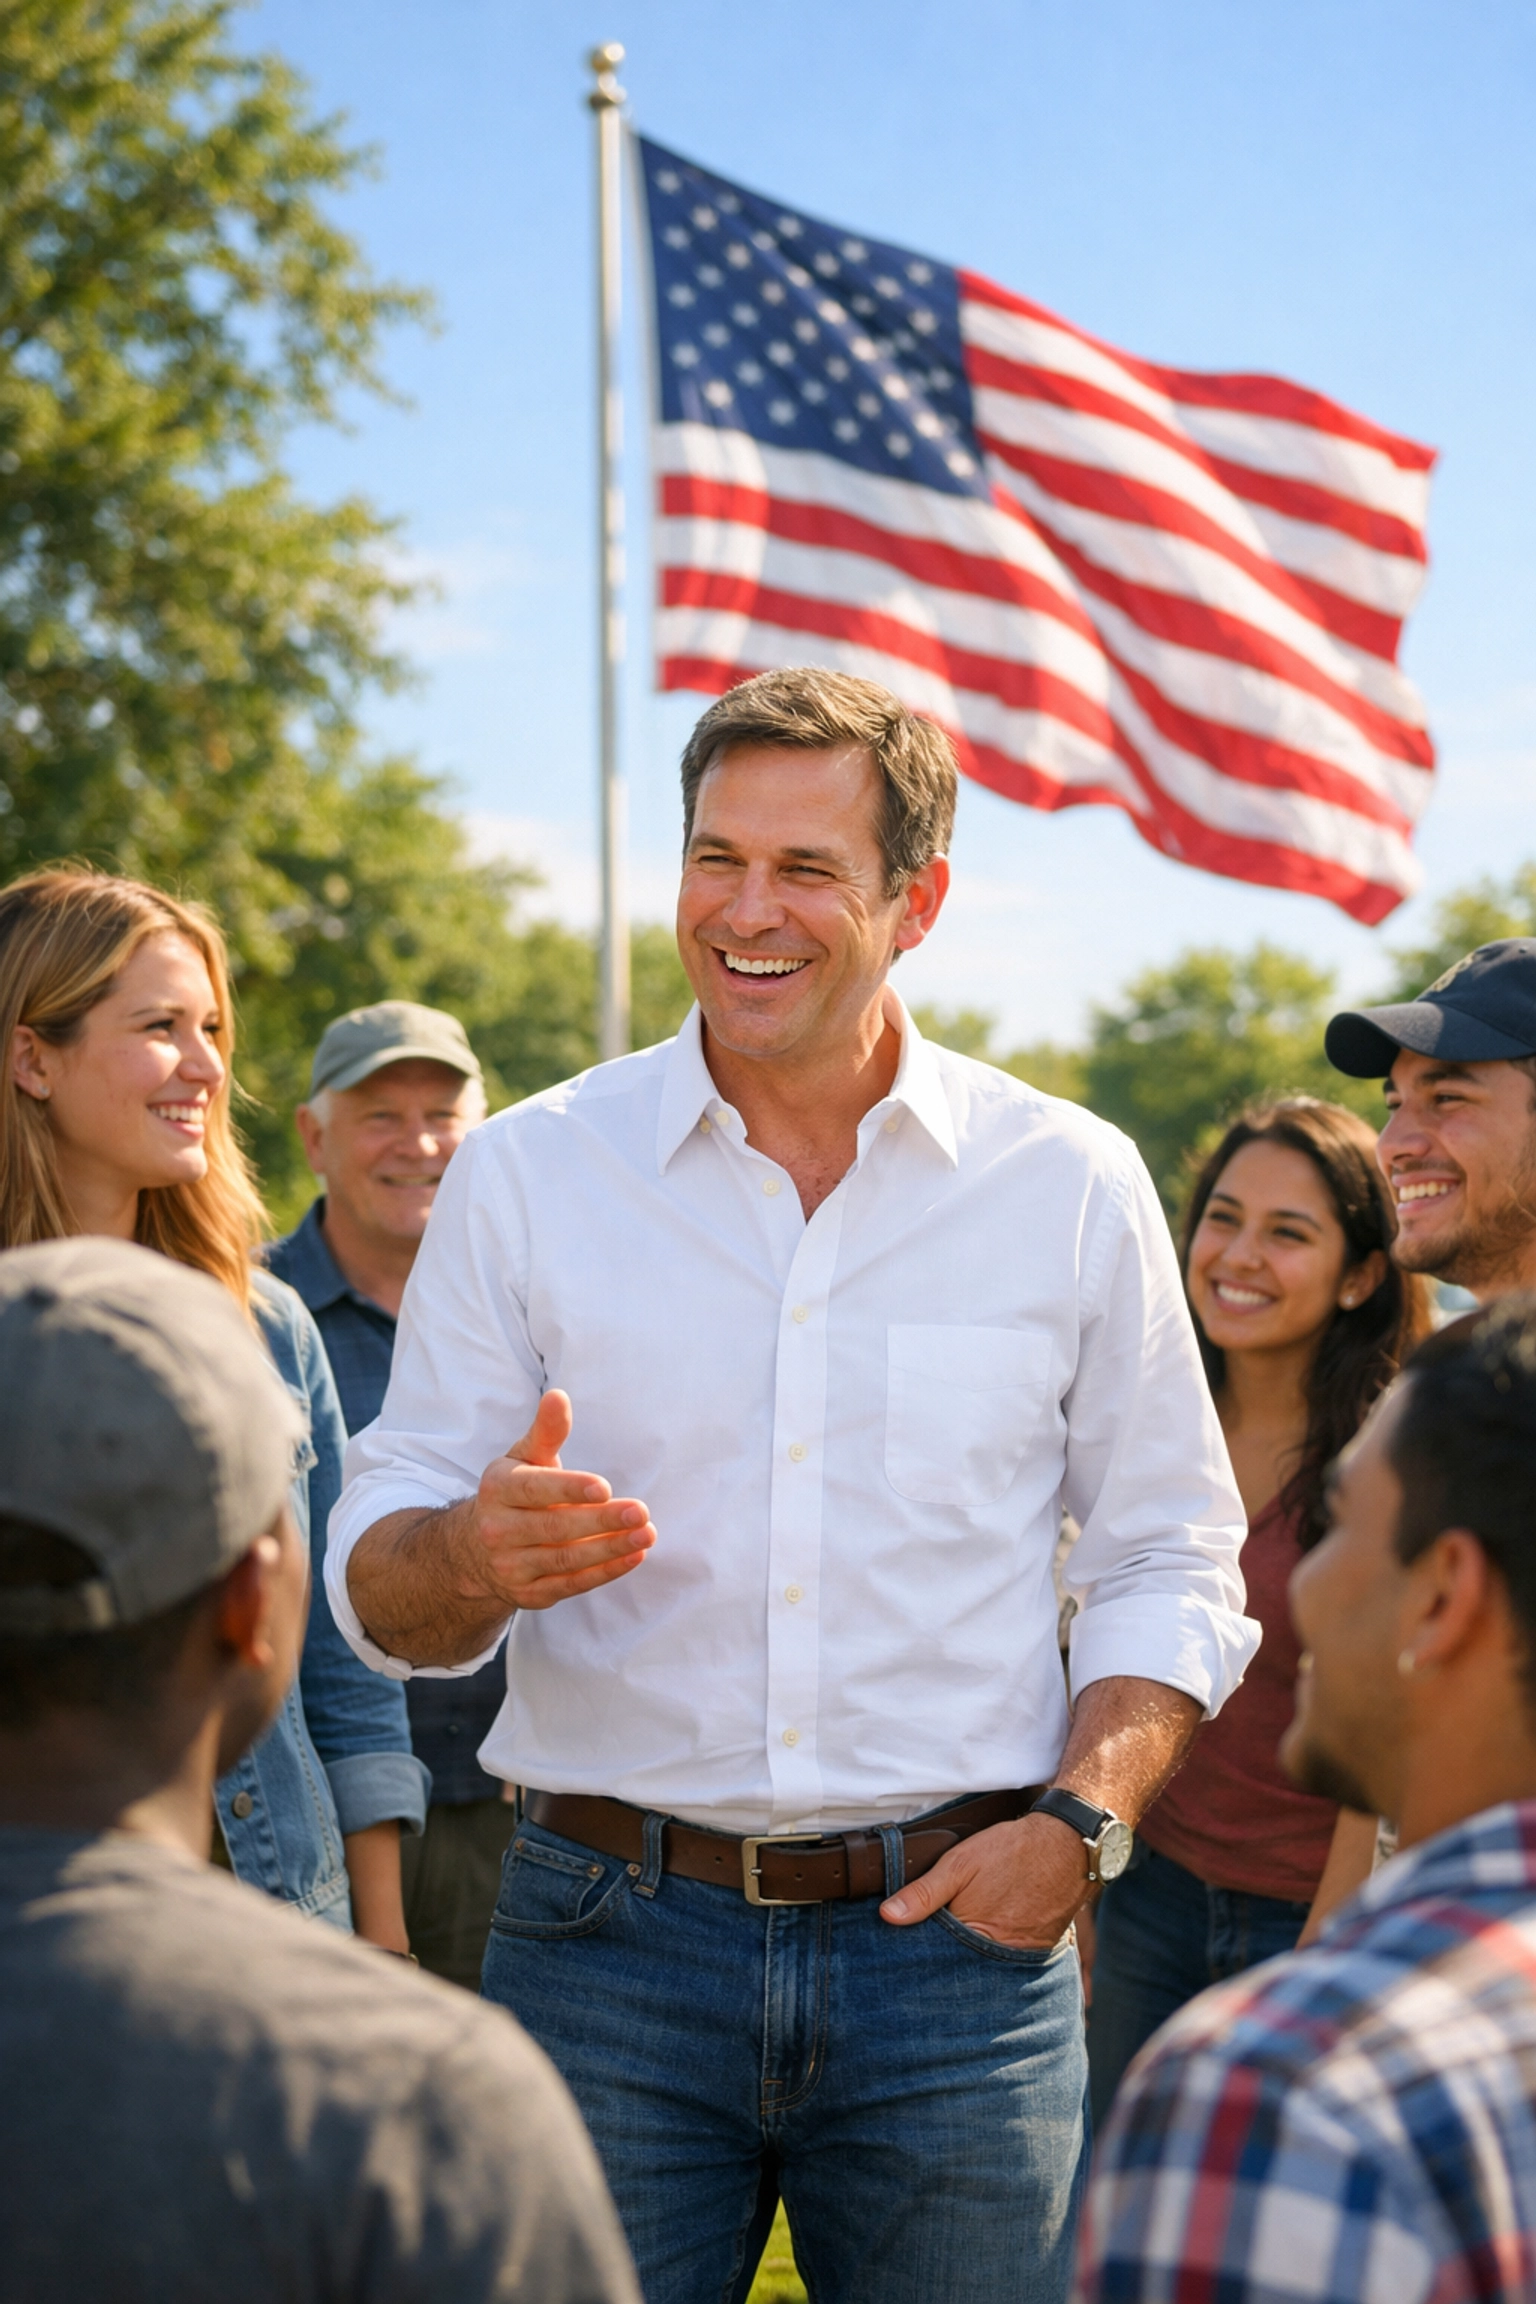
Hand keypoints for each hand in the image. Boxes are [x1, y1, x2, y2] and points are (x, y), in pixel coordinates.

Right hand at [466, 1390, 655, 1613]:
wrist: (476, 1550)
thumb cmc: (515, 1491)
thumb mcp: (524, 1458)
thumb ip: (546, 1432)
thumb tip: (558, 1396)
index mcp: (497, 1489)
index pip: (534, 1489)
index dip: (569, 1489)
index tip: (605, 1488)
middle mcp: (498, 1530)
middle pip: (555, 1527)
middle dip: (601, 1521)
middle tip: (640, 1512)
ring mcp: (511, 1566)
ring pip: (566, 1559)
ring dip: (610, 1549)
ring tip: (646, 1534)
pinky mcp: (530, 1594)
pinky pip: (572, 1584)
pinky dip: (605, 1572)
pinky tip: (634, 1556)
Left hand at [879, 1814, 1088, 1949]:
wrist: (1067, 1845)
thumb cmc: (1011, 1852)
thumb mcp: (960, 1864)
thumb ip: (924, 1893)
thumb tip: (888, 1916)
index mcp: (974, 1936)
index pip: (936, 1957)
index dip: (920, 1951)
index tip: (903, 1950)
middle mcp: (999, 1956)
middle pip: (961, 1966)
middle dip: (944, 1961)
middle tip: (929, 1952)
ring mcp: (1020, 1957)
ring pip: (984, 1966)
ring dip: (970, 1959)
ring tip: (957, 1948)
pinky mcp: (1037, 1952)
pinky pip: (1008, 1961)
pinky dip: (994, 1954)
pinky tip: (985, 1942)